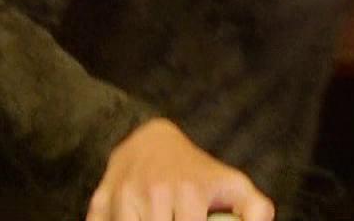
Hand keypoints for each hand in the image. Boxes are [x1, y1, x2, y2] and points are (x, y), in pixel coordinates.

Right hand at [87, 118, 275, 220]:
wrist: (149, 141)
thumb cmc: (197, 173)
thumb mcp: (232, 185)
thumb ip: (255, 212)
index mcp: (189, 191)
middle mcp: (152, 193)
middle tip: (175, 220)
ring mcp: (121, 198)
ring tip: (160, 218)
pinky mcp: (98, 204)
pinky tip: (135, 218)